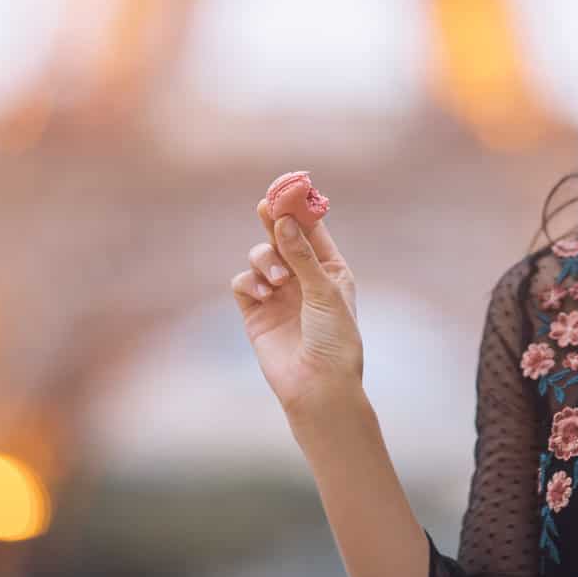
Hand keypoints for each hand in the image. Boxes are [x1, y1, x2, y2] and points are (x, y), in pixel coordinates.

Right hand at [231, 199, 363, 421]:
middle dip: (274, 221)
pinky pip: (243, 283)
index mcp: (330, 271)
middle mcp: (303, 279)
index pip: (313, 232)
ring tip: (278, 279)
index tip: (287, 191)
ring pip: (260, 257)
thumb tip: (284, 220)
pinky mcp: (256, 313)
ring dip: (265, 259)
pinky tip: (263, 293)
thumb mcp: (324, 292)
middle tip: (265, 205)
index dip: (299, 211)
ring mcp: (278, 295)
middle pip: (283, 239)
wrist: (317, 385)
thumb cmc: (334, 339)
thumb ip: (302, 256)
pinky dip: (249, 282)